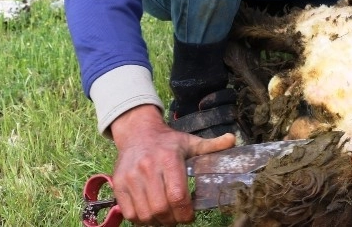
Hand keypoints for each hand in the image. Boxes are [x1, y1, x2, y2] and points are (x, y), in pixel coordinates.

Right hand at [108, 104, 235, 224]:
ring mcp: (130, 177)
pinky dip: (142, 219)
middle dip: (173, 219)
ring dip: (158, 221)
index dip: (185, 212)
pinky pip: (130, 214)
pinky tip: (151, 212)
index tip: (190, 214)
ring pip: (145, 214)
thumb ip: (212, 146)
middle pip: (161, 209)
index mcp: (169, 159)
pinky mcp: (118, 184)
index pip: (177, 196)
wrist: (137, 133)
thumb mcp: (190, 142)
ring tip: (166, 215)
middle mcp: (147, 168)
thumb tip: (233, 140)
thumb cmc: (168, 142)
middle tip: (179, 216)